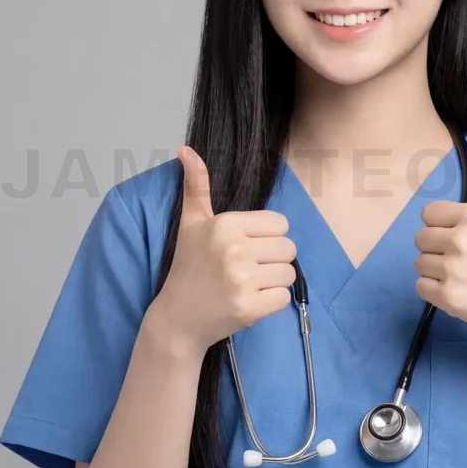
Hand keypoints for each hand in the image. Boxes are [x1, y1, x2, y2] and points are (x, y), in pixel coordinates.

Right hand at [153, 146, 297, 359]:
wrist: (177, 318)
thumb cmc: (188, 268)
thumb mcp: (190, 223)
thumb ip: (196, 186)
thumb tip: (186, 149)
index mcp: (225, 224)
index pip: (280, 223)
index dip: (267, 237)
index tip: (246, 249)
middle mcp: (234, 249)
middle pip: (289, 248)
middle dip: (273, 260)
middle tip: (247, 270)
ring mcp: (242, 280)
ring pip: (289, 273)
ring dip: (274, 281)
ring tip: (248, 285)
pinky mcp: (249, 307)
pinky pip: (284, 298)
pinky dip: (271, 302)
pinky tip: (249, 301)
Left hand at [412, 140, 466, 345]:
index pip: (429, 213)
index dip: (443, 226)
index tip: (464, 238)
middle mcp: (460, 240)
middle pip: (420, 237)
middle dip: (437, 248)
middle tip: (464, 260)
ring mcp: (452, 270)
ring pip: (418, 262)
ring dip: (434, 270)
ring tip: (462, 275)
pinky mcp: (446, 296)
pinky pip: (419, 286)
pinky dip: (433, 291)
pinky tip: (458, 290)